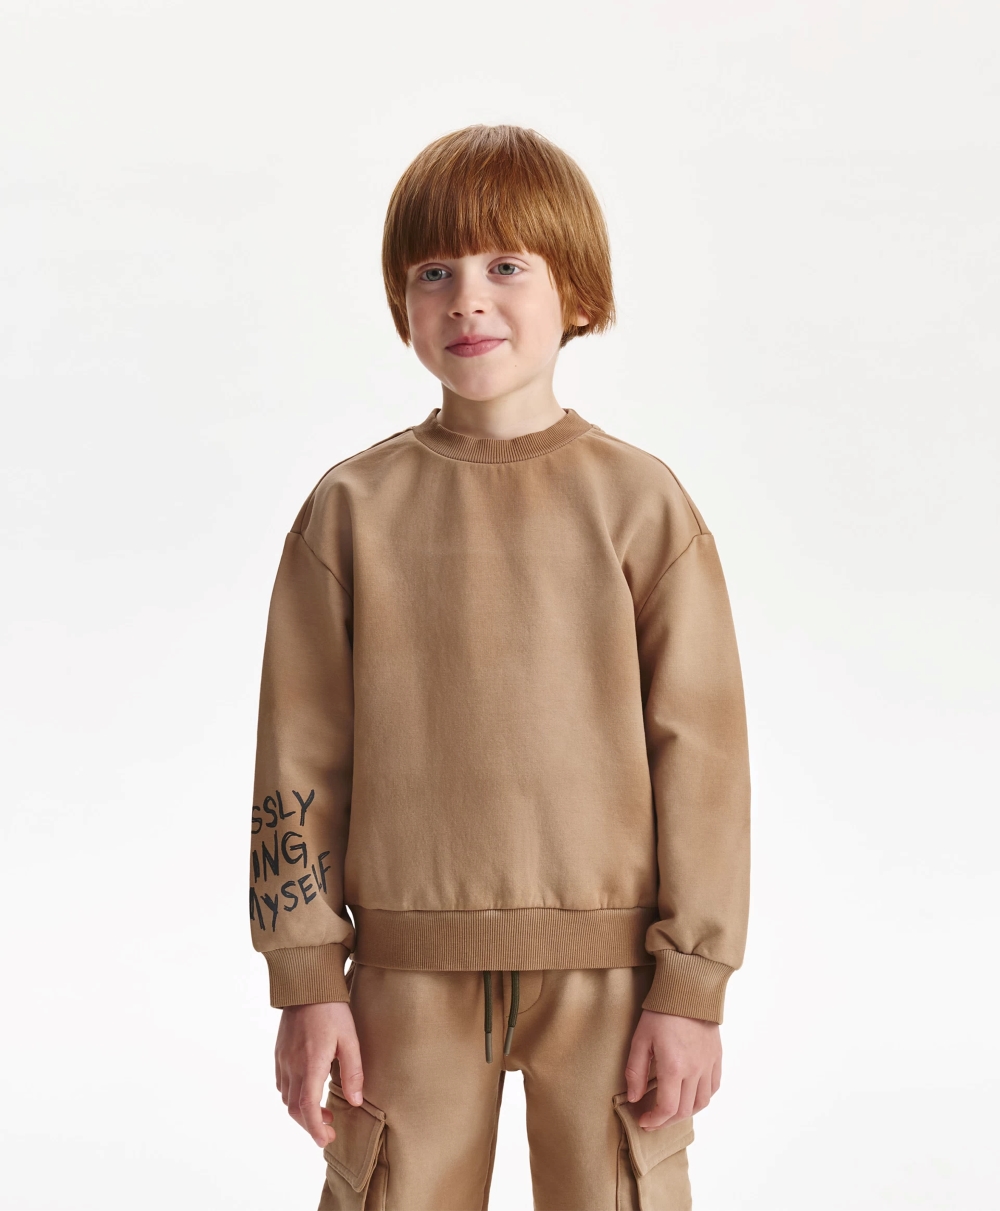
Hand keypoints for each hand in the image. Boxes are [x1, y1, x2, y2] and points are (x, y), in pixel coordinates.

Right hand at [275, 1001, 363, 1145]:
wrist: (307, 985)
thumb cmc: (332, 1010)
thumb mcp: (350, 1039)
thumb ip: (353, 1072)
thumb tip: (355, 1102)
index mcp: (311, 1064)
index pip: (307, 1108)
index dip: (315, 1129)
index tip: (326, 1139)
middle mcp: (292, 1066)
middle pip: (294, 1109)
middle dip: (310, 1125)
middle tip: (329, 1128)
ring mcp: (283, 1060)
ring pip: (286, 1098)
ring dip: (302, 1111)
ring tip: (323, 1109)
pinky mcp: (279, 1053)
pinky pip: (281, 1083)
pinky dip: (293, 1095)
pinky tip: (308, 1089)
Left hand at [625, 1010, 720, 1129]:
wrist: (688, 989)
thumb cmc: (661, 1012)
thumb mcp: (640, 1039)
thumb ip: (635, 1071)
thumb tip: (634, 1098)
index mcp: (674, 1067)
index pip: (667, 1108)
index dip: (655, 1121)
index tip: (644, 1121)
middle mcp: (695, 1070)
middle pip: (684, 1110)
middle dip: (666, 1120)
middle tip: (653, 1119)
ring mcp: (708, 1064)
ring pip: (702, 1103)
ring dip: (685, 1112)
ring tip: (671, 1110)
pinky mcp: (716, 1057)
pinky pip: (713, 1087)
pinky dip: (702, 1097)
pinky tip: (690, 1094)